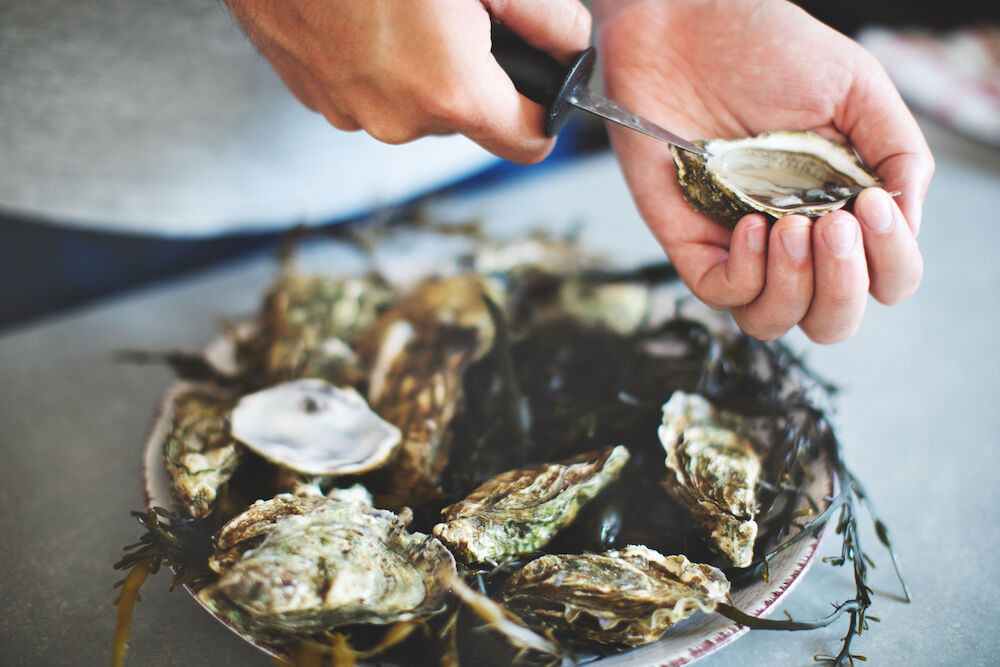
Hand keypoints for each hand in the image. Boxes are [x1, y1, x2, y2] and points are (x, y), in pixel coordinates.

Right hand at [222, 0, 589, 163]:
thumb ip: (547, 15)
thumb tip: (570, 46)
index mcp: (449, 94)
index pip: (528, 143)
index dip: (545, 109)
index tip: (542, 77)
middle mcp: (396, 118)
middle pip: (466, 120)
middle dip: (475, 75)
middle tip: (459, 14)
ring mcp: (345, 109)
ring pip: (413, 104)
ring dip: (421, 66)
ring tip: (403, 6)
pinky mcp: (309, 90)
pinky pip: (366, 89)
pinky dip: (375, 61)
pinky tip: (364, 10)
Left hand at [594, 0, 931, 342]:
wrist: (683, 24)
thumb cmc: (767, 47)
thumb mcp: (855, 88)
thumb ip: (897, 152)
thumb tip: (909, 221)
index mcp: (843, 208)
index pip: (885, 280)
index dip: (889, 263)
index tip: (873, 208)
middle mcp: (796, 239)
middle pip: (833, 319)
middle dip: (843, 287)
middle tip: (831, 226)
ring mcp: (740, 245)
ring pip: (775, 322)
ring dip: (795, 287)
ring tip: (791, 226)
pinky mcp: (690, 241)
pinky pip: (721, 296)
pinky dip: (745, 273)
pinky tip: (750, 222)